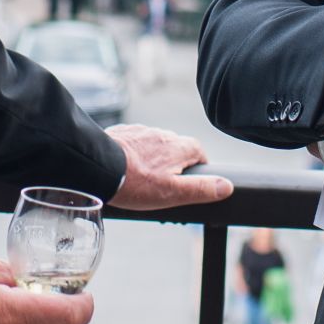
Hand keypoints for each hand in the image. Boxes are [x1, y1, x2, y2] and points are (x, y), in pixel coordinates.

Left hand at [105, 123, 232, 208]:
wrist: (97, 167)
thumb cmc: (135, 183)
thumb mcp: (173, 193)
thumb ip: (201, 188)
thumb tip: (226, 186)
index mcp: (178, 146)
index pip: (199, 152)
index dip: (198, 168)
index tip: (191, 182)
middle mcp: (162, 133)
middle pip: (176, 148)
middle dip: (174, 164)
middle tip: (164, 186)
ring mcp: (141, 131)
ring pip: (154, 145)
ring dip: (153, 159)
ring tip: (142, 180)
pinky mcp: (121, 133)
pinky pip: (134, 144)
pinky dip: (134, 155)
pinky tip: (125, 170)